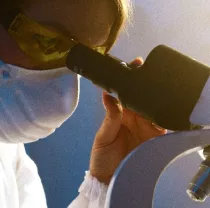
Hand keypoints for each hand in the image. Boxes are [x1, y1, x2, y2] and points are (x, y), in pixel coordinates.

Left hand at [89, 57, 166, 183]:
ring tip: (157, 85)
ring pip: (153, 107)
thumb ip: (109, 117)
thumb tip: (107, 94)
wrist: (110, 179)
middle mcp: (133, 117)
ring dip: (155, 97)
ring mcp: (145, 126)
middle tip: (148, 70)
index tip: (134, 65)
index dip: (129, 79)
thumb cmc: (101, 157)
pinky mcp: (155, 137)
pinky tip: (165, 107)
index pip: (125, 93)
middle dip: (145, 83)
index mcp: (119, 114)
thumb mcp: (103, 137)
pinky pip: (163, 123)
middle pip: (141, 97)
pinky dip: (165, 115)